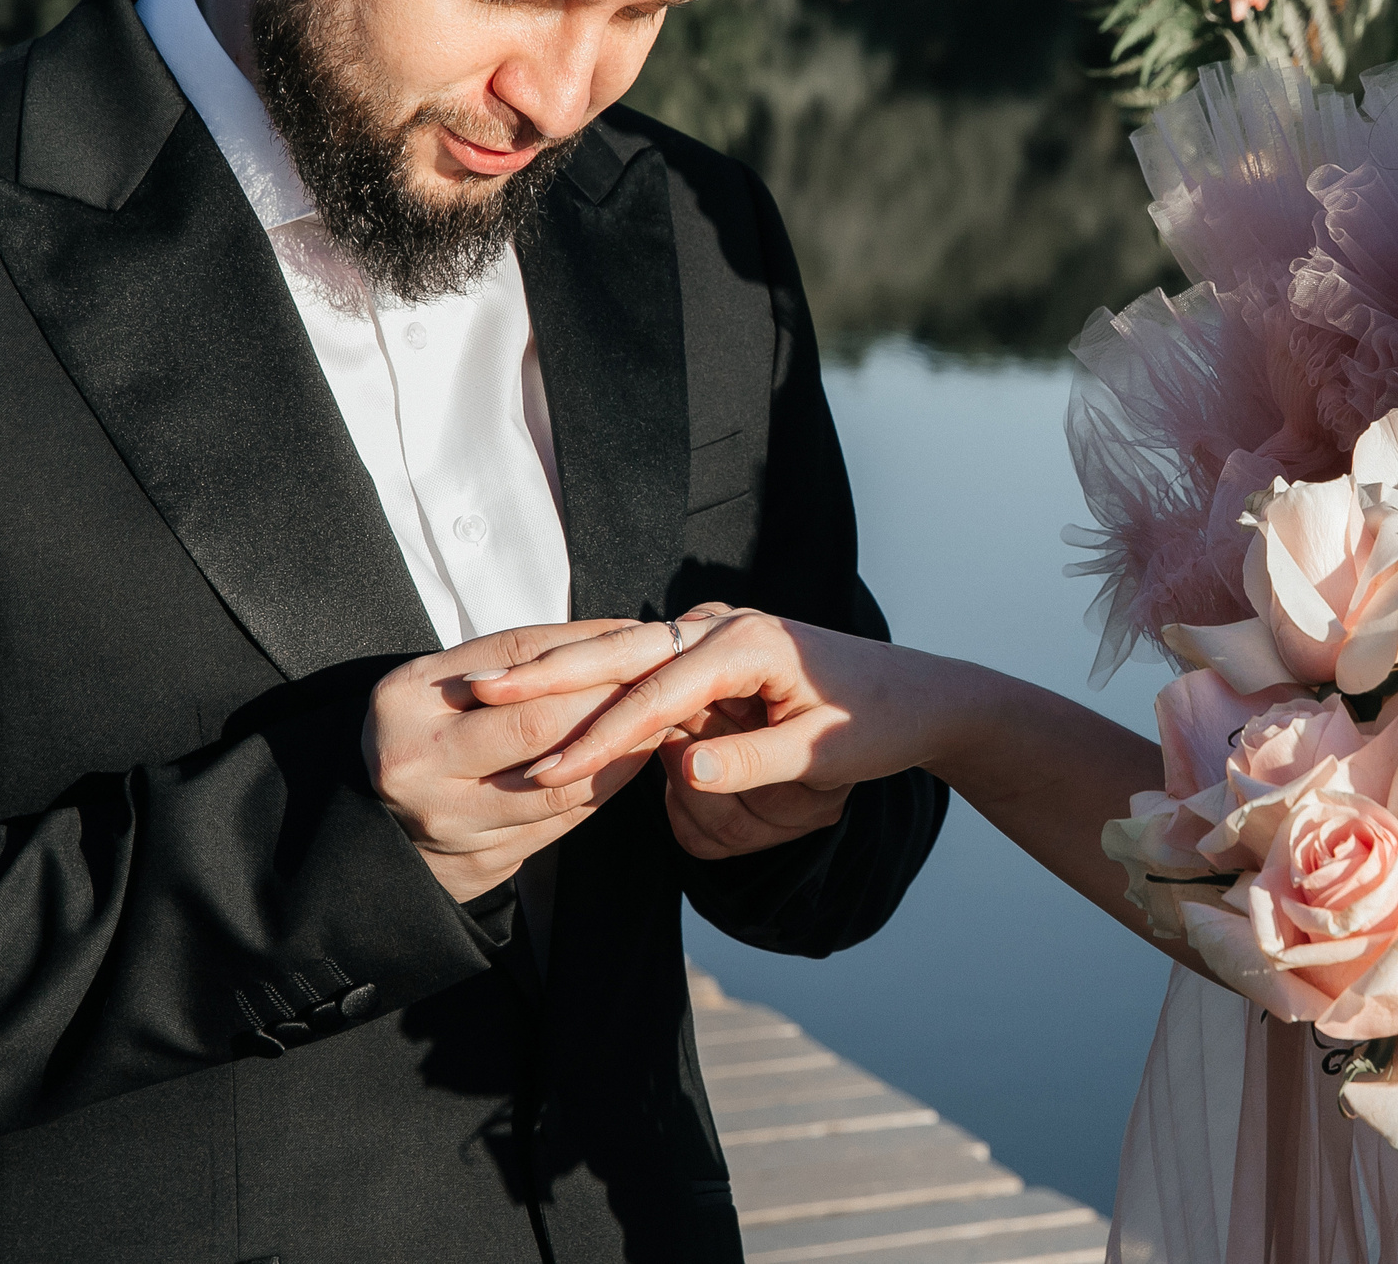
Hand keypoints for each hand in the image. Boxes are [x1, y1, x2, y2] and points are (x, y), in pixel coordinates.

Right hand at [364, 619, 665, 901]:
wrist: (376, 826)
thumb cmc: (428, 733)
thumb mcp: (447, 682)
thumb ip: (519, 661)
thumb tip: (619, 634)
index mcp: (405, 698)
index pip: (514, 659)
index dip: (586, 645)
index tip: (638, 636)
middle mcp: (416, 760)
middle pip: (538, 722)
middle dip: (611, 698)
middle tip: (664, 680)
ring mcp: (445, 819)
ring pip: (558, 781)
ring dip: (621, 748)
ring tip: (662, 719)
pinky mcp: (478, 862)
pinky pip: (559, 821)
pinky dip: (604, 787)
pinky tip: (634, 763)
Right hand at [469, 608, 949, 856]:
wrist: (915, 696)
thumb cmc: (875, 722)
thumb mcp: (826, 755)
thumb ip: (755, 765)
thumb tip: (683, 770)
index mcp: (749, 644)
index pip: (656, 694)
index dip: (600, 736)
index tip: (548, 769)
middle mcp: (721, 627)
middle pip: (620, 650)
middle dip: (549, 673)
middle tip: (482, 692)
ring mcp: (710, 635)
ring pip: (619, 652)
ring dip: (558, 672)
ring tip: (489, 690)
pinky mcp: (705, 653)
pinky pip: (637, 666)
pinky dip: (589, 680)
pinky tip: (541, 696)